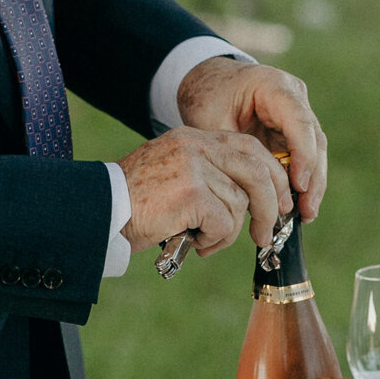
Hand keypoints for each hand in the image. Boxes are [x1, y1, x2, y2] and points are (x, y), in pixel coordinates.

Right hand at [119, 128, 291, 254]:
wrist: (97, 213)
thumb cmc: (134, 204)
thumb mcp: (175, 178)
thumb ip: (210, 178)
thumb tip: (255, 202)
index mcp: (194, 138)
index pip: (250, 149)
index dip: (272, 177)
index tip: (281, 202)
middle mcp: (196, 146)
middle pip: (257, 172)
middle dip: (270, 207)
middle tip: (266, 236)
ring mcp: (194, 167)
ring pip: (240, 205)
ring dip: (227, 232)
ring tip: (201, 239)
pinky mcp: (191, 192)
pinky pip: (223, 222)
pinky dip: (213, 240)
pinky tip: (191, 240)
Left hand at [176, 56, 327, 221]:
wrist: (207, 82)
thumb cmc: (206, 98)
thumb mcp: (211, 121)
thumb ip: (234, 151)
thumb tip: (255, 190)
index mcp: (274, 86)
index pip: (299, 121)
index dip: (303, 155)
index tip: (298, 186)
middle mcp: (294, 96)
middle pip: (314, 139)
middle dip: (313, 177)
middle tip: (307, 210)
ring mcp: (298, 111)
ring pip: (315, 151)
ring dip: (312, 183)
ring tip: (306, 214)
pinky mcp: (295, 128)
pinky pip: (304, 156)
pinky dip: (302, 180)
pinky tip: (299, 205)